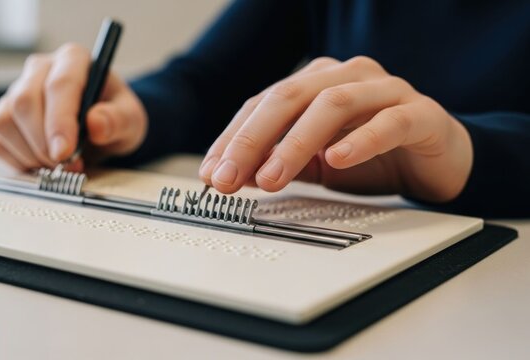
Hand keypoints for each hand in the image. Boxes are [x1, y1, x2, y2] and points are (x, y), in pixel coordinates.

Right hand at [0, 43, 146, 171]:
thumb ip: (118, 120)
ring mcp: (18, 91)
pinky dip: (18, 161)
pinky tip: (42, 164)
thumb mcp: (131, 120)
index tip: (65, 153)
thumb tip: (96, 123)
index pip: (59, 86)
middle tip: (67, 166)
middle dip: (44, 143)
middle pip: (24, 102)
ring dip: (30, 154)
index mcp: (73, 60)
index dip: (60, 122)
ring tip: (58, 166)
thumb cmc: (115, 117)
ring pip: (5, 121)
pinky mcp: (5, 115)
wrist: (101, 129)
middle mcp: (41, 70)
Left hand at [199, 56, 472, 202]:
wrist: (439, 161)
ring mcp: (384, 90)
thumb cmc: (375, 157)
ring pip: (332, 106)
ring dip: (295, 144)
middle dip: (251, 141)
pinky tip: (336, 160)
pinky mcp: (420, 113)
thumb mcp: (316, 165)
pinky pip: (388, 122)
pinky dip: (360, 141)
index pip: (263, 105)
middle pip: (288, 98)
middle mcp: (346, 77)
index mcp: (316, 83)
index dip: (232, 139)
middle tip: (228, 178)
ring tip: (271, 178)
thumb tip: (233, 175)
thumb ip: (280, 164)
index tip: (210, 173)